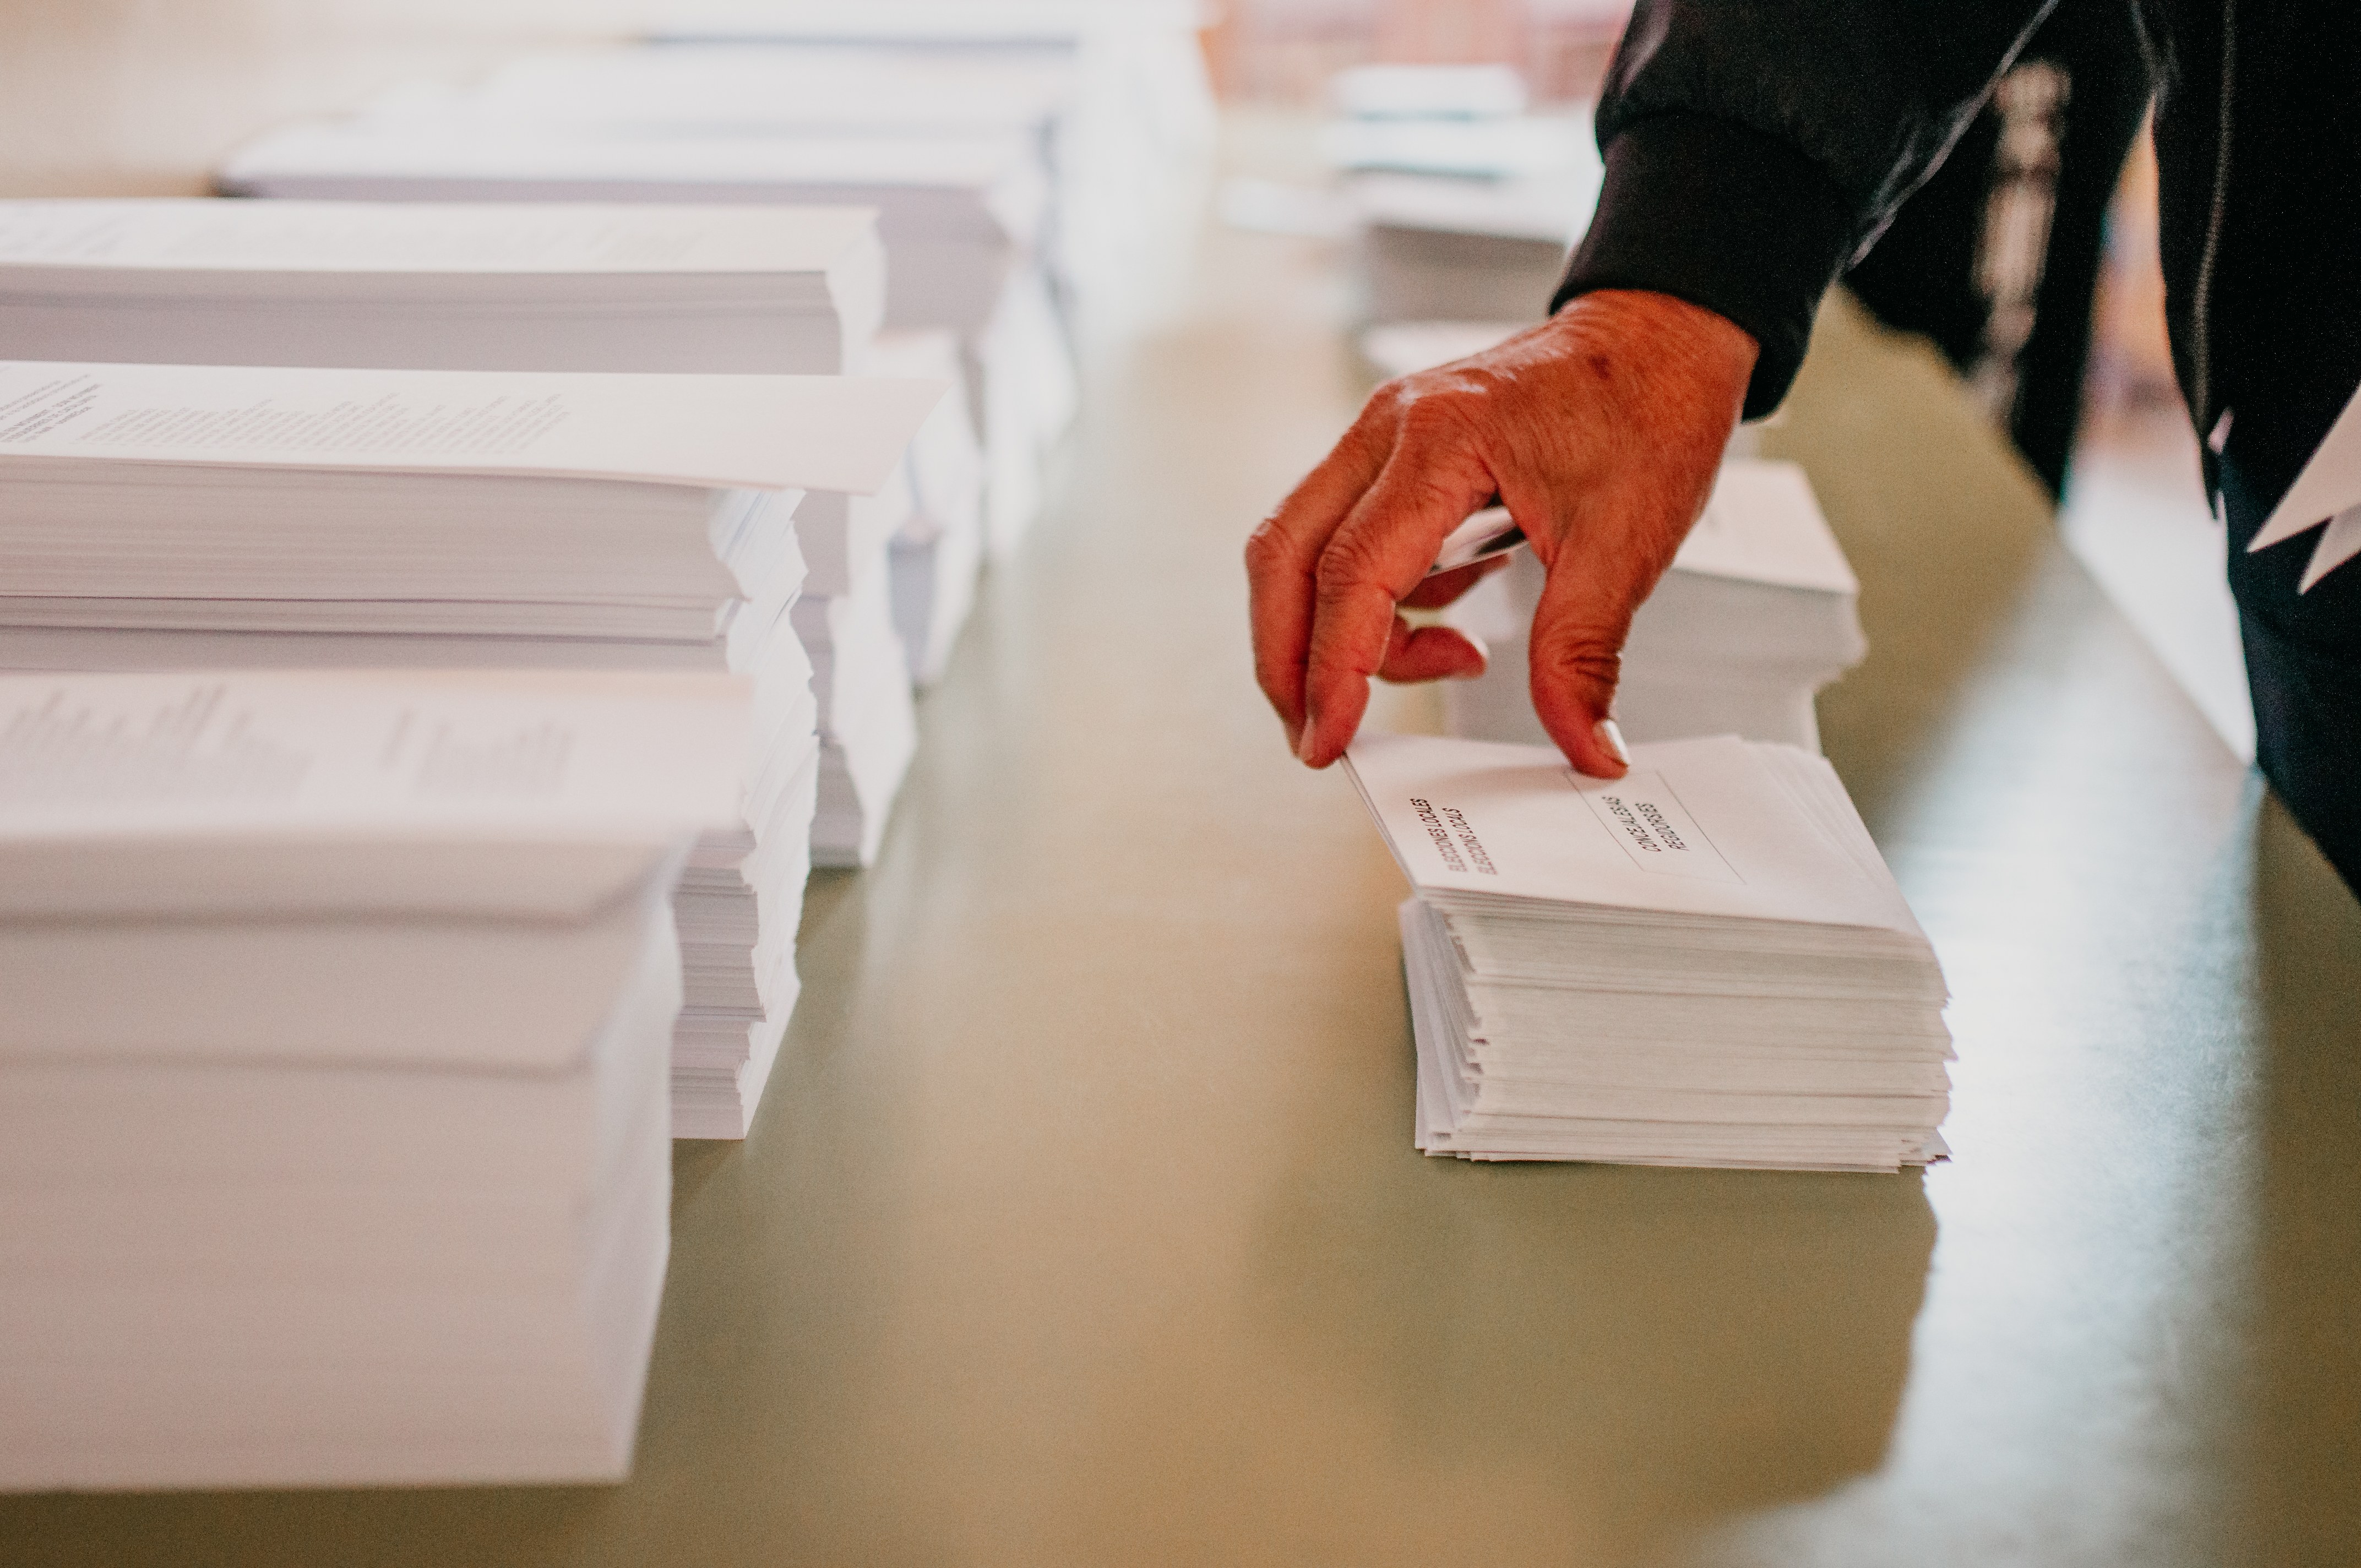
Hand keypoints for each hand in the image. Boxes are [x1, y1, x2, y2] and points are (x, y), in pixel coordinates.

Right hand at [1245, 289, 1757, 775]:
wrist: (1662, 335)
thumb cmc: (1648, 406)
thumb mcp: (1627, 543)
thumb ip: (1583, 654)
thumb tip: (1585, 749)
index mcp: (1442, 441)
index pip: (1351, 575)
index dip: (1332, 670)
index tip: (1329, 740)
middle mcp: (1390, 428)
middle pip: (1285, 557)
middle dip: (1287, 659)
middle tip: (1318, 733)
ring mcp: (1382, 436)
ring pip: (1302, 549)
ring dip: (1334, 631)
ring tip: (1443, 659)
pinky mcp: (1393, 454)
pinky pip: (1345, 538)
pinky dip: (1374, 599)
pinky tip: (1452, 609)